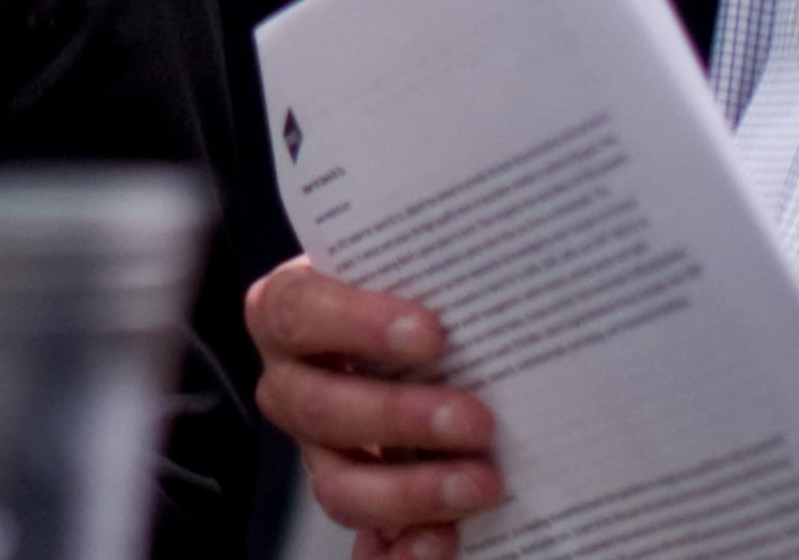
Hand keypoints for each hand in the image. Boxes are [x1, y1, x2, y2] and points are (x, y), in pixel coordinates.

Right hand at [245, 258, 499, 558]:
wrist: (420, 343)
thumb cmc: (414, 294)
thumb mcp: (415, 268)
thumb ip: (435, 271)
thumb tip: (508, 266)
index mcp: (290, 313)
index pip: (298, 313)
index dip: (357, 325)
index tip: (431, 332)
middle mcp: (292, 384)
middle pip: (318, 409)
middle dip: (399, 418)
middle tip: (476, 420)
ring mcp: (318, 451)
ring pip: (337, 485)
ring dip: (411, 491)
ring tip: (482, 483)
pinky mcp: (354, 500)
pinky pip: (363, 543)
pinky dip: (404, 550)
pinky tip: (447, 539)